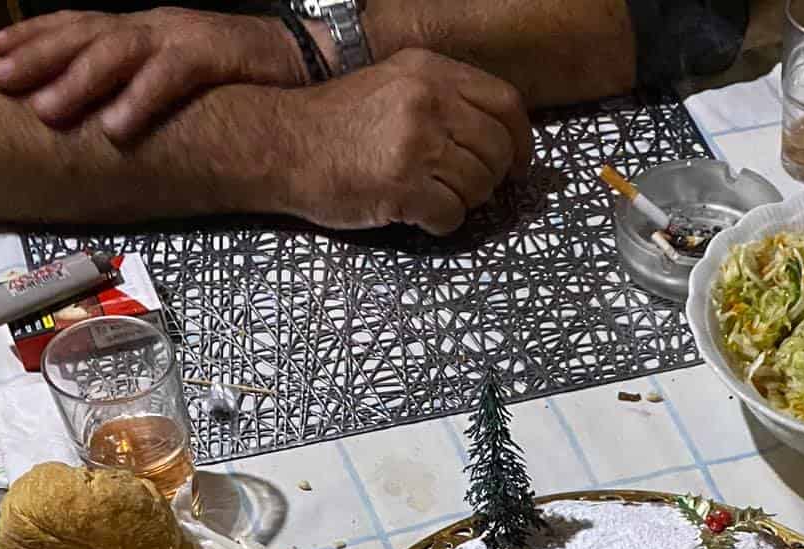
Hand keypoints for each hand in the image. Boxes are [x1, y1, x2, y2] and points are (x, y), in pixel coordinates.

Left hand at [0, 8, 308, 145]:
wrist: (304, 58)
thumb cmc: (238, 75)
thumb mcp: (178, 72)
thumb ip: (141, 84)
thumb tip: (98, 113)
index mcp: (142, 30)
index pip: (77, 26)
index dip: (33, 39)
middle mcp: (154, 26)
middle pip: (86, 35)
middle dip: (38, 56)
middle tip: (0, 78)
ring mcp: (182, 38)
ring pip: (118, 53)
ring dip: (78, 81)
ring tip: (46, 109)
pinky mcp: (214, 57)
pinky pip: (170, 78)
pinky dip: (140, 100)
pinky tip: (115, 126)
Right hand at [275, 50, 533, 233]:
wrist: (283, 144)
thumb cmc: (336, 124)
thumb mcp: (393, 86)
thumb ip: (442, 99)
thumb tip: (492, 134)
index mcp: (429, 70)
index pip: (505, 103)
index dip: (521, 140)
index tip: (518, 164)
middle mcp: (428, 100)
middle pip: (498, 150)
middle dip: (491, 178)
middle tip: (467, 188)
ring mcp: (417, 143)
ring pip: (479, 186)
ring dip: (463, 201)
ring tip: (432, 196)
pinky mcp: (404, 186)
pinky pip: (452, 216)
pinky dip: (440, 223)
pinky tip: (417, 214)